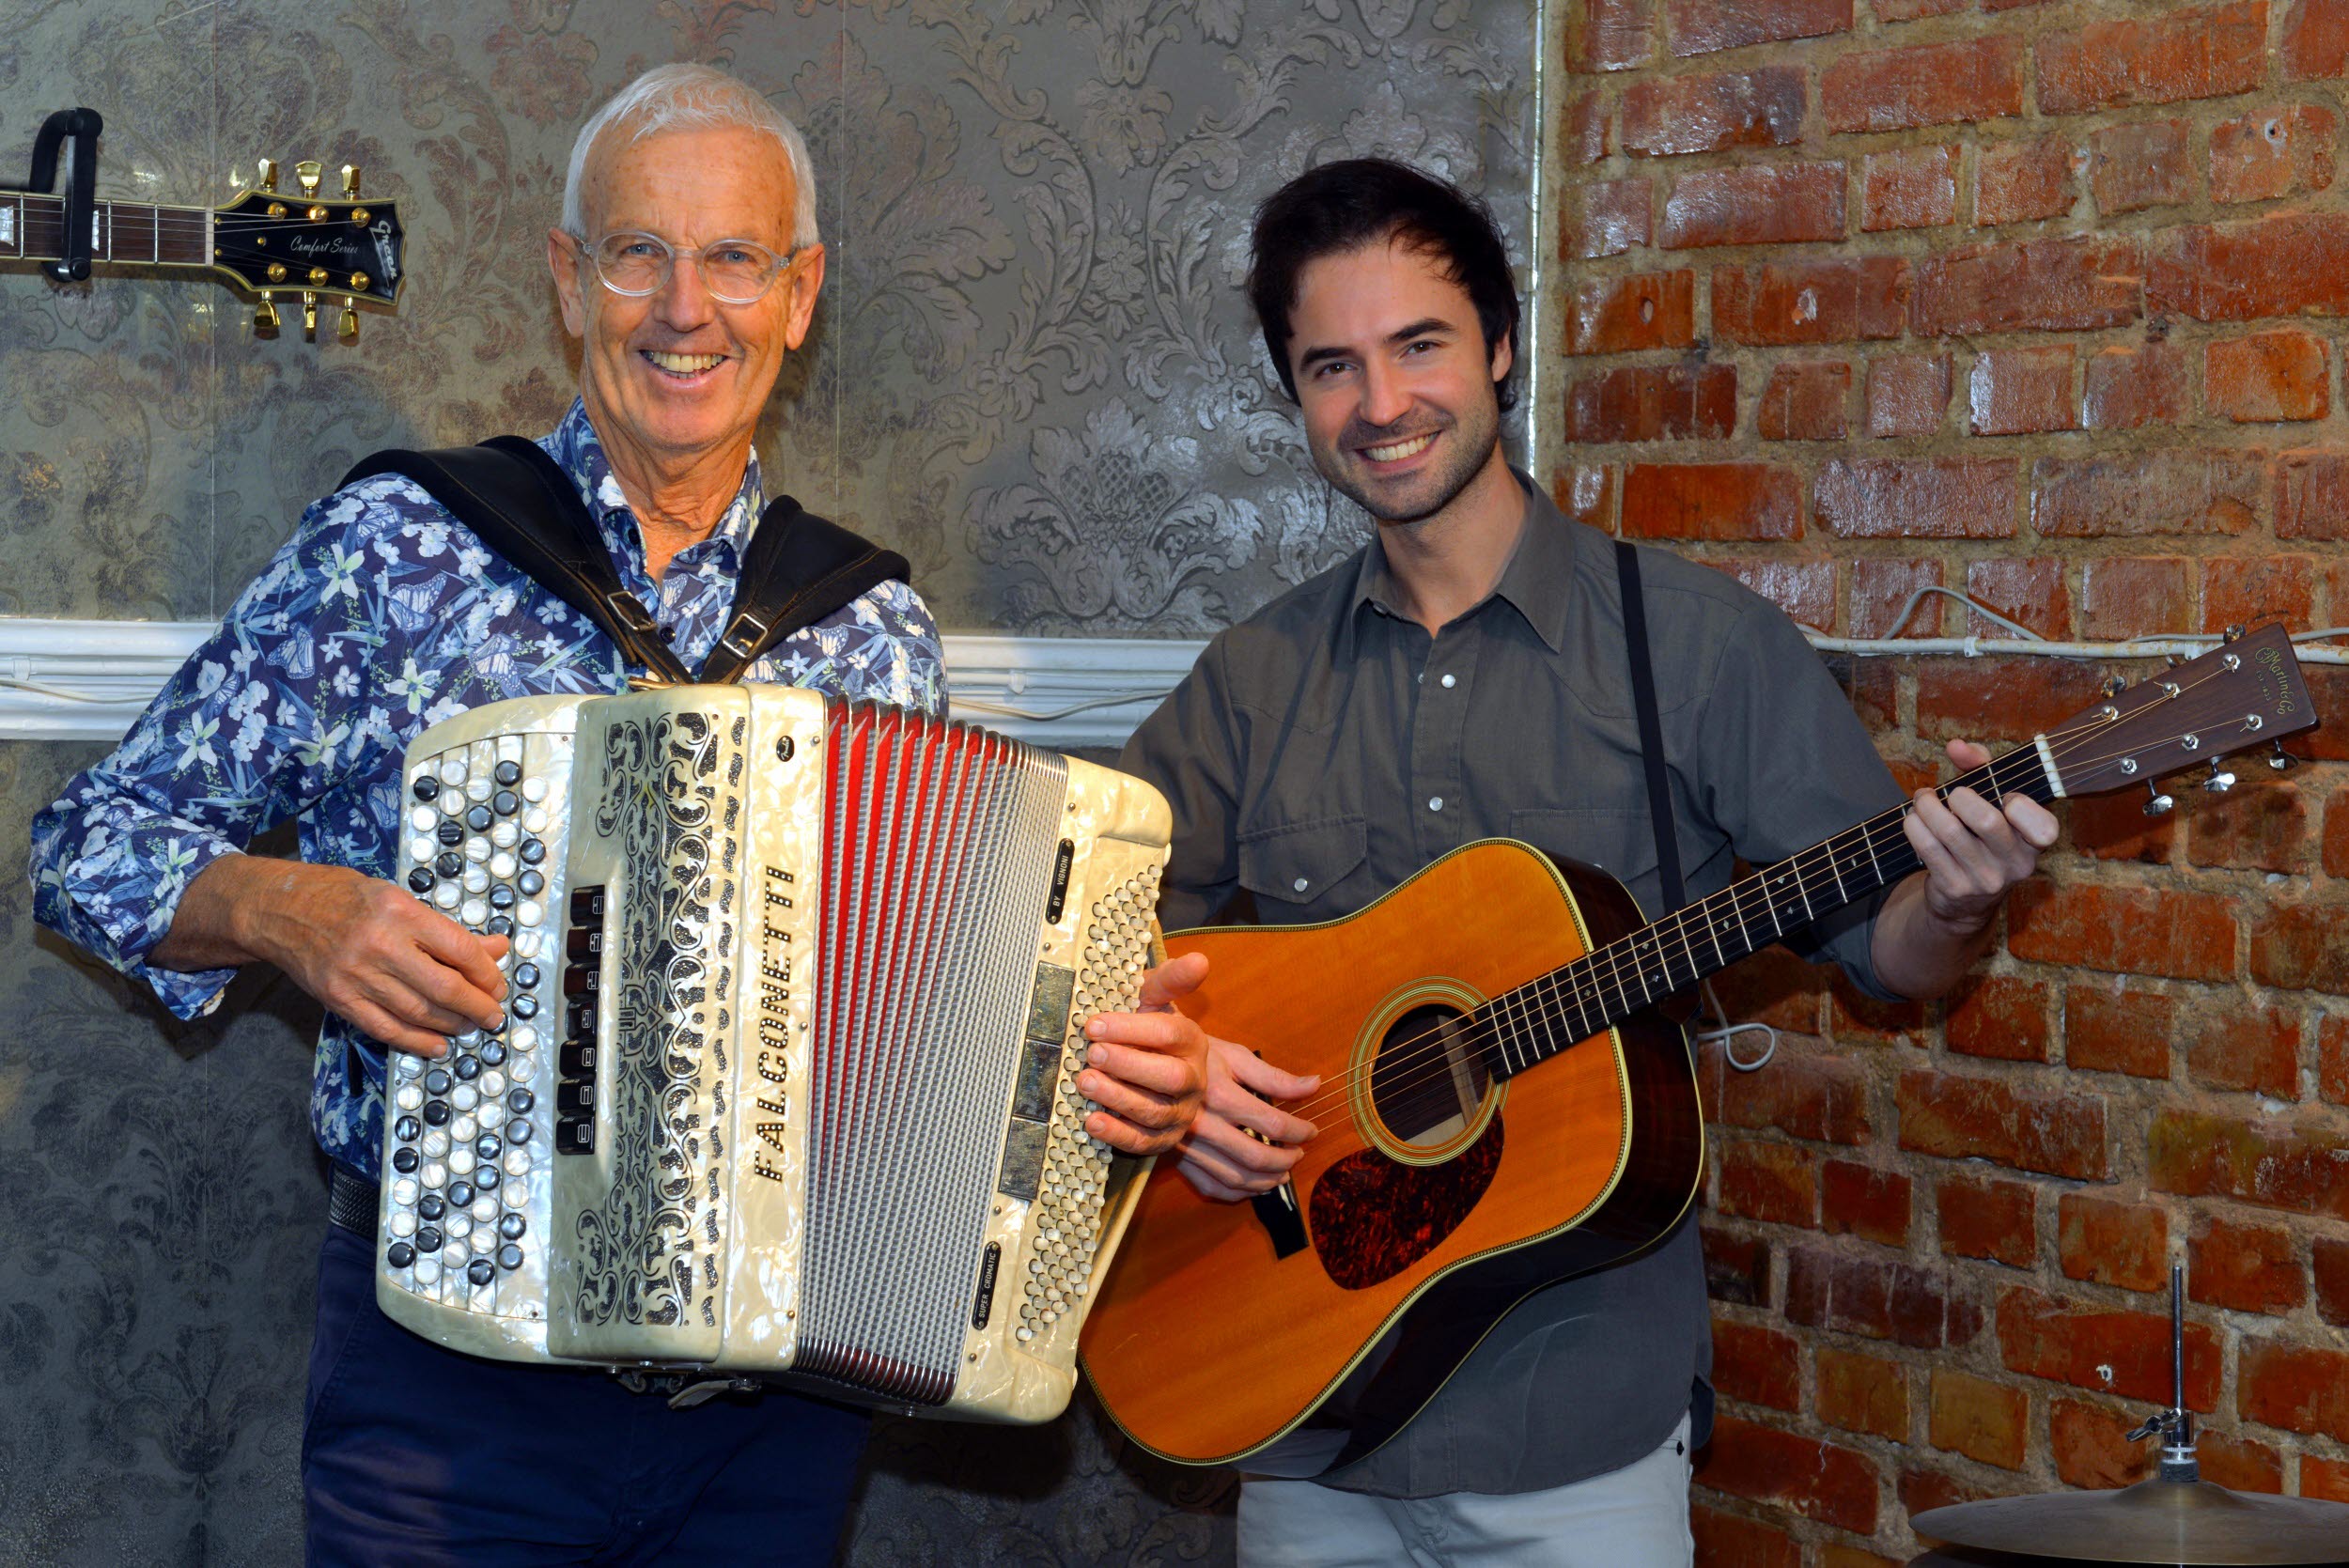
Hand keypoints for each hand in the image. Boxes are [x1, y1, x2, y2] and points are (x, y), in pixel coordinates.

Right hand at [172, 856, 507, 1055]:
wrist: (278, 909)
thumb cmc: (343, 897)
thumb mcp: (398, 899)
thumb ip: (446, 929)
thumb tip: (496, 948)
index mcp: (399, 912)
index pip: (459, 949)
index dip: (487, 973)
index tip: (498, 984)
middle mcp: (379, 945)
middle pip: (443, 987)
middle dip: (477, 1006)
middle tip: (494, 1015)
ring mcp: (356, 975)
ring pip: (418, 1011)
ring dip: (452, 1024)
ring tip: (470, 1026)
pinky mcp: (338, 999)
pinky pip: (385, 1028)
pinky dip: (416, 1041)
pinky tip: (437, 1044)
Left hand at [1079, 949, 1212, 1156]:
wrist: (1150, 1066)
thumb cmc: (1145, 1029)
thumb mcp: (1154, 999)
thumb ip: (1171, 980)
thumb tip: (1200, 960)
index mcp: (1191, 1041)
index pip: (1169, 1035)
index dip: (1131, 1029)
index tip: (1093, 1024)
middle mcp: (1192, 1079)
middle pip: (1169, 1077)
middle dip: (1128, 1065)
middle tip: (1092, 1053)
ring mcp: (1179, 1113)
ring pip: (1153, 1111)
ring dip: (1117, 1097)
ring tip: (1084, 1081)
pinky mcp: (1161, 1139)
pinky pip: (1142, 1142)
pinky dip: (1115, 1133)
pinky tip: (1091, 1120)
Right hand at [1172, 1037, 1320, 1201]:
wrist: (1148, 1064)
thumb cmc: (1196, 1056)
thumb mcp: (1235, 1056)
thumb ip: (1275, 1077)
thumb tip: (1314, 1085)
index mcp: (1222, 1096)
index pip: (1274, 1123)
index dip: (1300, 1131)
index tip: (1311, 1130)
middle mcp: (1204, 1125)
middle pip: (1257, 1157)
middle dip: (1287, 1160)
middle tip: (1298, 1154)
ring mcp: (1188, 1146)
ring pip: (1235, 1178)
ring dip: (1266, 1182)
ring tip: (1283, 1173)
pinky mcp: (1177, 1158)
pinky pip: (1211, 1187)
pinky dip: (1237, 1194)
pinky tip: (1252, 1185)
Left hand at [1902, 738, 2060, 933]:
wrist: (1965, 901)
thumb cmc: (1981, 837)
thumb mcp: (1991, 801)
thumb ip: (1981, 766)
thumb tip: (1957, 746)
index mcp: (2033, 843)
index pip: (2045, 828)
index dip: (2022, 806)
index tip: (2005, 797)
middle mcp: (2015, 865)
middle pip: (1986, 821)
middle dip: (1959, 796)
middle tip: (1951, 793)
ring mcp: (1984, 879)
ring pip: (1948, 831)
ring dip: (1927, 806)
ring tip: (1923, 800)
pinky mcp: (1954, 887)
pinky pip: (1927, 847)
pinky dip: (1914, 825)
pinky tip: (1914, 819)